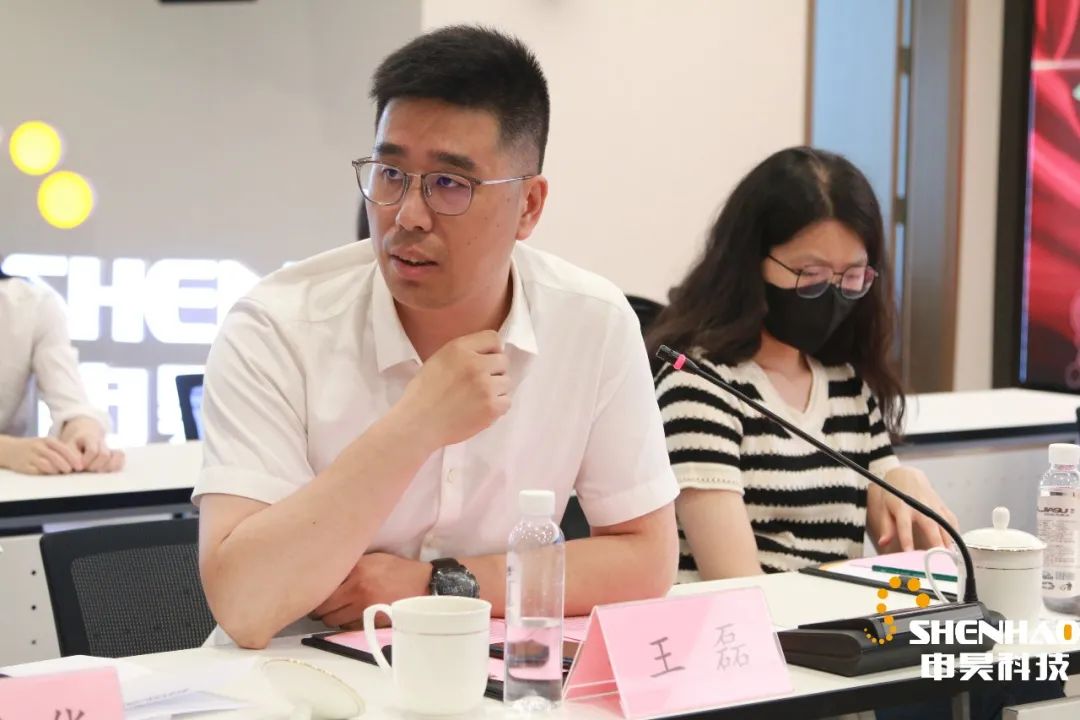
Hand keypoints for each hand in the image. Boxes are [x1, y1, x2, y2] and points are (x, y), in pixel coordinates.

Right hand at [0, 436, 83, 474]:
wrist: (11, 449)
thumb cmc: (36, 448)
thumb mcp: (48, 444)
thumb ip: (61, 450)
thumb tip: (79, 462)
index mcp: (48, 441)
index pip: (63, 448)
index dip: (73, 458)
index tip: (80, 466)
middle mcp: (39, 447)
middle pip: (54, 456)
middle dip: (65, 464)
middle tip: (72, 471)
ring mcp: (30, 456)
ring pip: (45, 463)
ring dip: (55, 469)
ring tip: (62, 473)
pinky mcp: (23, 465)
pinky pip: (35, 470)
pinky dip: (44, 473)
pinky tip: (50, 475)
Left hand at [59, 417, 124, 472]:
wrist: (82, 433)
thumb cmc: (72, 444)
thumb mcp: (67, 446)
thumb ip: (71, 456)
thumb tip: (80, 467)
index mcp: (89, 437)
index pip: (92, 451)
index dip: (86, 461)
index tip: (79, 467)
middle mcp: (102, 442)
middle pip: (104, 455)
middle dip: (95, 466)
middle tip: (86, 469)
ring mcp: (110, 447)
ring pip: (117, 456)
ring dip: (106, 467)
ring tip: (96, 471)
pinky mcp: (115, 453)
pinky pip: (121, 457)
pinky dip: (116, 464)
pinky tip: (106, 470)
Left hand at [309, 553, 430, 629]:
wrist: (422, 585)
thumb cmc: (396, 570)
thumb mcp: (371, 559)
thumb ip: (350, 567)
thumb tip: (326, 575)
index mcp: (356, 571)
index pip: (323, 589)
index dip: (316, 595)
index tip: (315, 595)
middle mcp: (357, 590)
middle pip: (324, 610)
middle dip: (321, 610)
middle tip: (324, 607)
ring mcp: (364, 609)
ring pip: (334, 622)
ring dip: (334, 618)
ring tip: (340, 611)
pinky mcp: (372, 622)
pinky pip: (348, 628)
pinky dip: (347, 624)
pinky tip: (353, 617)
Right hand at [393, 330, 510, 448]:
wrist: (418, 424)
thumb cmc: (422, 393)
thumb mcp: (438, 360)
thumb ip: (462, 354)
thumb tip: (486, 355)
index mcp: (459, 349)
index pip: (493, 338)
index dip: (492, 350)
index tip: (486, 361)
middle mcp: (476, 364)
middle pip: (503, 361)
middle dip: (495, 371)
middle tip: (480, 383)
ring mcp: (486, 386)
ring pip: (507, 382)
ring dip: (496, 390)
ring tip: (478, 398)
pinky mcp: (491, 407)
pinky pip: (507, 401)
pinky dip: (497, 406)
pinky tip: (481, 409)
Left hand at [868, 466, 958, 551]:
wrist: (905, 475)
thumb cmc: (894, 494)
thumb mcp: (885, 509)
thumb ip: (886, 527)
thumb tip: (883, 543)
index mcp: (902, 507)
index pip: (904, 525)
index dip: (906, 538)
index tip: (909, 551)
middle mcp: (919, 505)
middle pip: (929, 524)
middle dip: (935, 540)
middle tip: (939, 555)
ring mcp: (932, 504)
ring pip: (943, 522)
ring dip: (948, 538)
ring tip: (950, 554)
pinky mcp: (941, 504)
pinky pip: (950, 518)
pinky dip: (955, 530)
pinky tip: (956, 543)